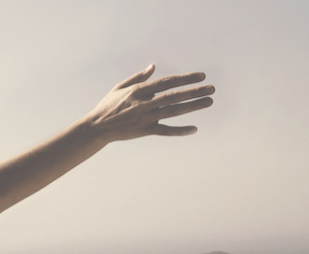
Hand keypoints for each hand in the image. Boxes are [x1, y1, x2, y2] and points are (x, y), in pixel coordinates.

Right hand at [80, 64, 214, 142]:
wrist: (97, 128)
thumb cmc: (108, 105)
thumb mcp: (120, 87)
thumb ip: (138, 77)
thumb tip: (154, 66)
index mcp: (138, 90)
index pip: (167, 82)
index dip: (185, 78)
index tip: (201, 75)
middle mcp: (144, 103)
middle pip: (174, 96)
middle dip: (194, 91)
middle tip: (212, 88)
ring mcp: (145, 118)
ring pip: (173, 111)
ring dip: (193, 106)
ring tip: (209, 101)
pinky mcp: (145, 131)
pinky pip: (165, 131)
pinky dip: (179, 130)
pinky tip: (194, 129)